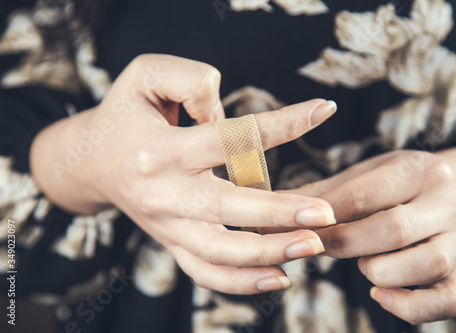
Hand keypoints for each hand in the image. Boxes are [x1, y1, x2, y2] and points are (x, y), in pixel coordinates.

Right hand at [31, 54, 336, 293]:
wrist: (90, 161)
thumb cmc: (126, 114)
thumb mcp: (146, 75)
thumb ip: (190, 81)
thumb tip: (227, 115)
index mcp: (160, 150)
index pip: (231, 138)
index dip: (282, 124)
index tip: (323, 111)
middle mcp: (163, 194)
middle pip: (228, 209)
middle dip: (280, 214)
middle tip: (325, 213)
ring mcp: (167, 226)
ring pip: (220, 252)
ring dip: (269, 254)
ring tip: (313, 246)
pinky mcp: (171, 243)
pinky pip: (205, 273)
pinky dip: (242, 283)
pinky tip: (280, 277)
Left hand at [286, 150, 455, 323]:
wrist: (450, 190)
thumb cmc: (393, 183)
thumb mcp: (362, 173)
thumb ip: (321, 192)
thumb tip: (272, 214)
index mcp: (416, 170)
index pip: (364, 195)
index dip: (323, 216)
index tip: (292, 227)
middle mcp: (444, 203)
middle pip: (394, 230)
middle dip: (347, 243)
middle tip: (320, 248)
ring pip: (428, 263)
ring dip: (382, 271)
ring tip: (361, 266)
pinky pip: (447, 300)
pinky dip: (411, 307)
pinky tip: (379, 296)